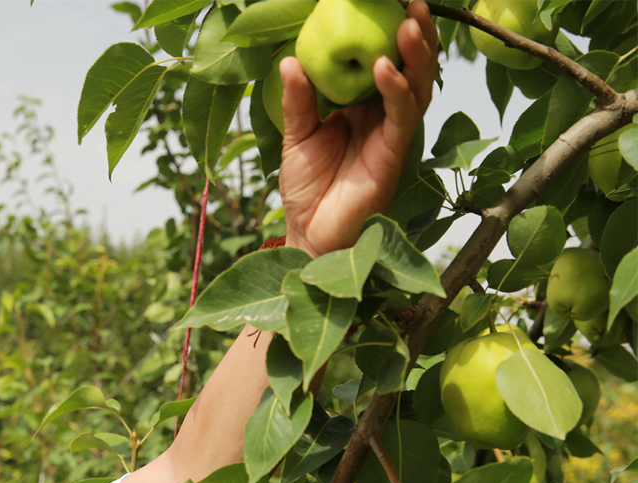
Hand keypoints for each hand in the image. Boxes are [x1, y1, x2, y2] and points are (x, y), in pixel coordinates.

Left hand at [279, 0, 438, 256]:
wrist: (310, 234)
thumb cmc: (306, 188)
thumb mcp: (297, 136)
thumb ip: (298, 100)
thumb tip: (290, 60)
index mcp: (365, 106)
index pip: (388, 61)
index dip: (395, 32)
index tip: (393, 0)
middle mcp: (385, 117)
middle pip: (413, 68)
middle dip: (418, 34)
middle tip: (413, 0)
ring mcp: (393, 135)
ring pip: (417, 88)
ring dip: (416, 55)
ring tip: (408, 22)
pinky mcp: (393, 156)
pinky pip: (401, 117)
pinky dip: (395, 91)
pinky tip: (385, 67)